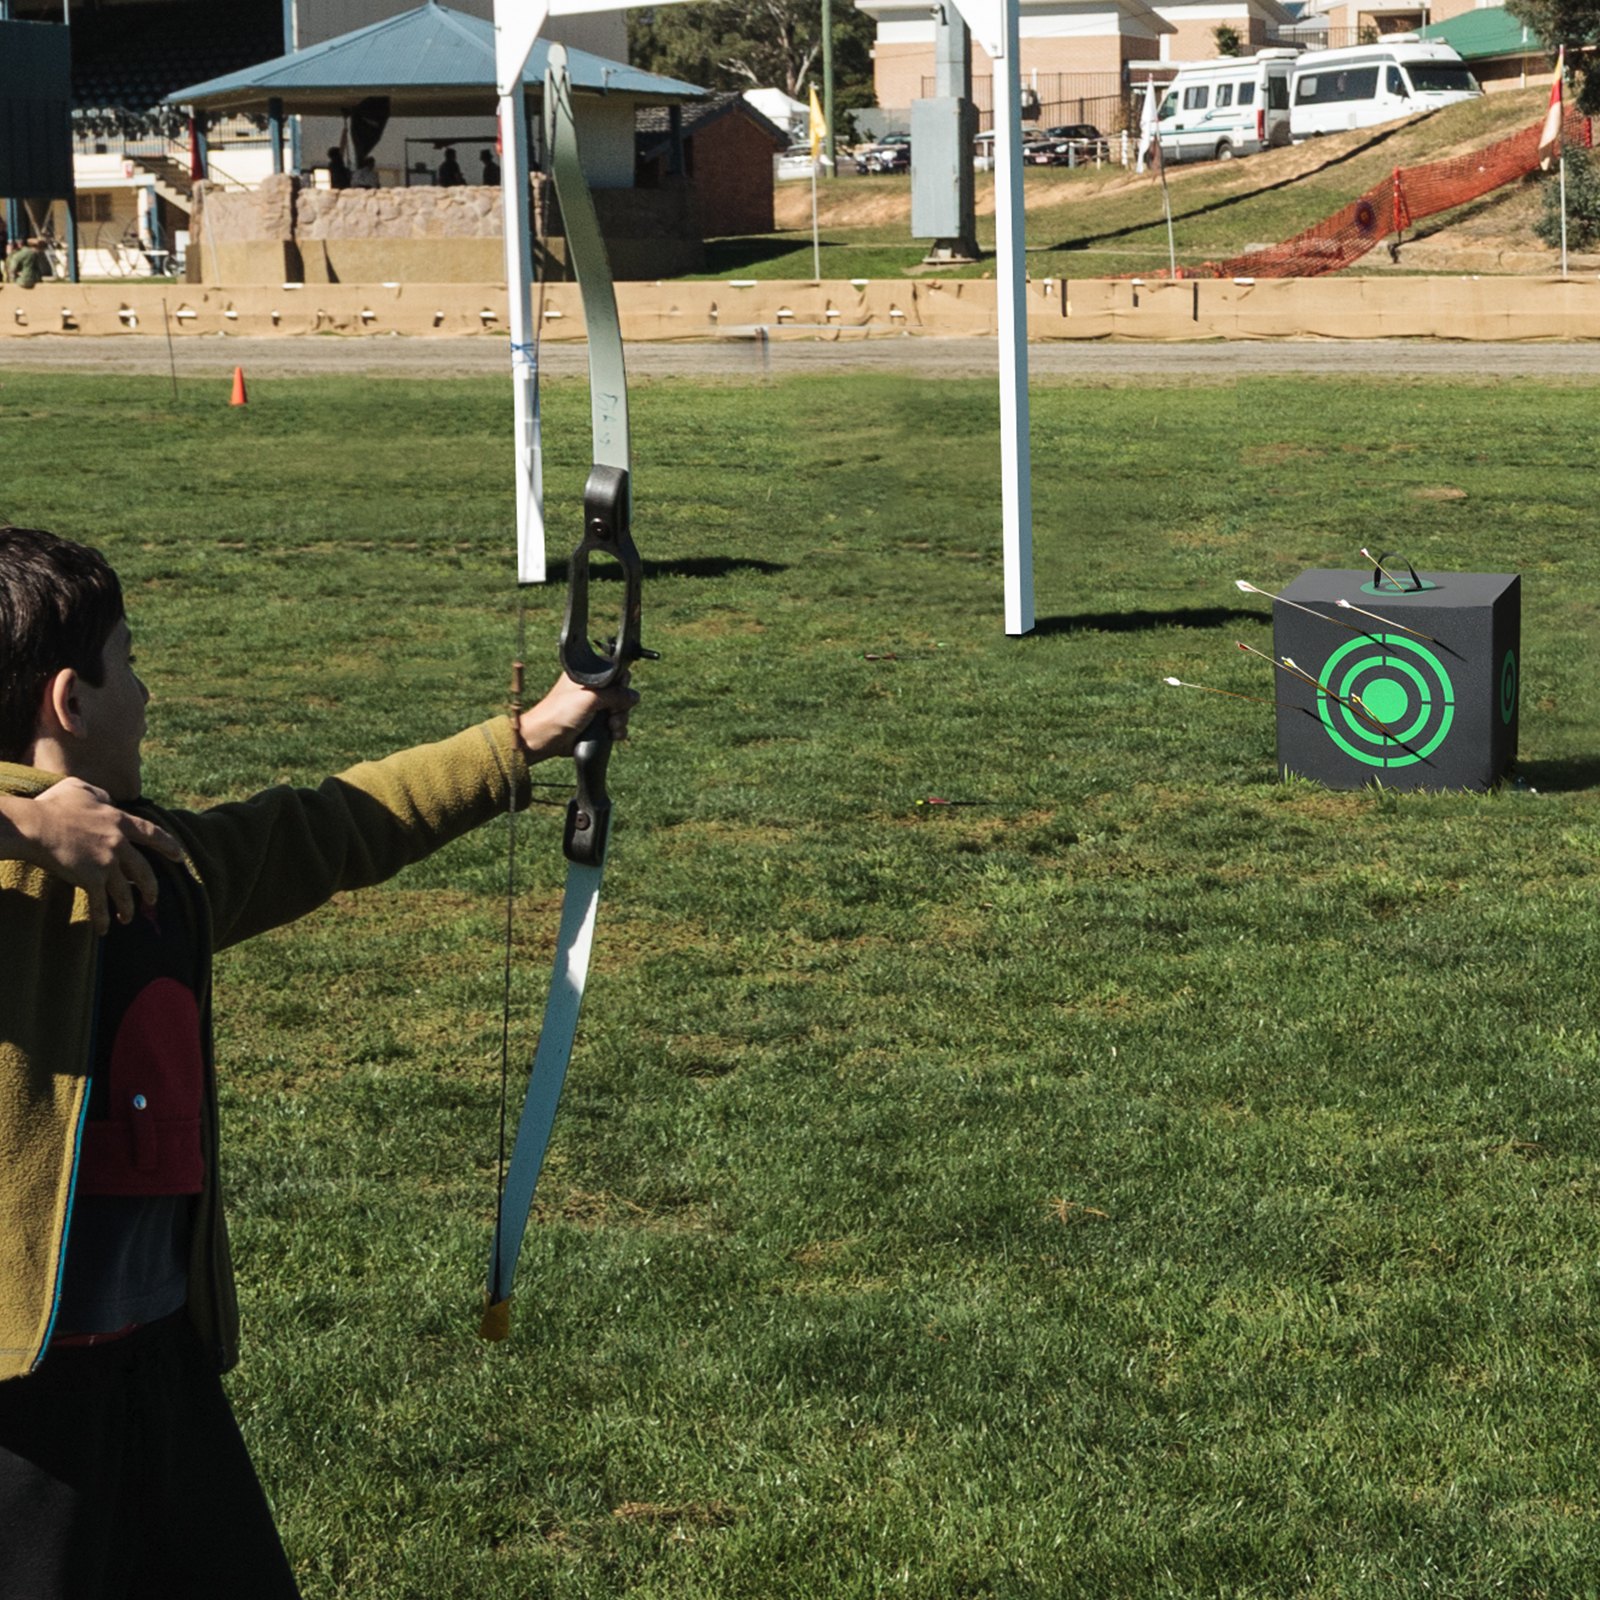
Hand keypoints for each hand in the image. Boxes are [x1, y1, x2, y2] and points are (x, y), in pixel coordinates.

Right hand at [10, 780, 183, 935]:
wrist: (35, 826)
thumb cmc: (54, 805)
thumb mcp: (81, 788)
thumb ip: (101, 794)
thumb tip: (110, 800)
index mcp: (119, 821)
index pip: (153, 834)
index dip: (169, 846)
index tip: (180, 857)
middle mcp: (119, 843)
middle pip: (143, 870)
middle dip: (151, 887)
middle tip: (154, 899)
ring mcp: (107, 863)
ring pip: (125, 891)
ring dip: (128, 908)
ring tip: (128, 918)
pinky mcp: (91, 879)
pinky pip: (100, 903)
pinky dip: (102, 919)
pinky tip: (104, 930)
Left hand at [516, 672, 638, 763]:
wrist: (544, 739)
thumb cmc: (559, 714)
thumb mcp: (589, 699)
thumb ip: (614, 695)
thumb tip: (634, 696)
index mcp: (587, 676)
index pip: (615, 673)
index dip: (621, 684)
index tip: (618, 695)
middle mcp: (592, 690)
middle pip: (621, 694)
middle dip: (622, 707)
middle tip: (612, 715)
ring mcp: (594, 708)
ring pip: (620, 711)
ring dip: (620, 720)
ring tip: (610, 728)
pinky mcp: (595, 725)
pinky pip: (615, 725)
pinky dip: (617, 731)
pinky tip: (612, 735)